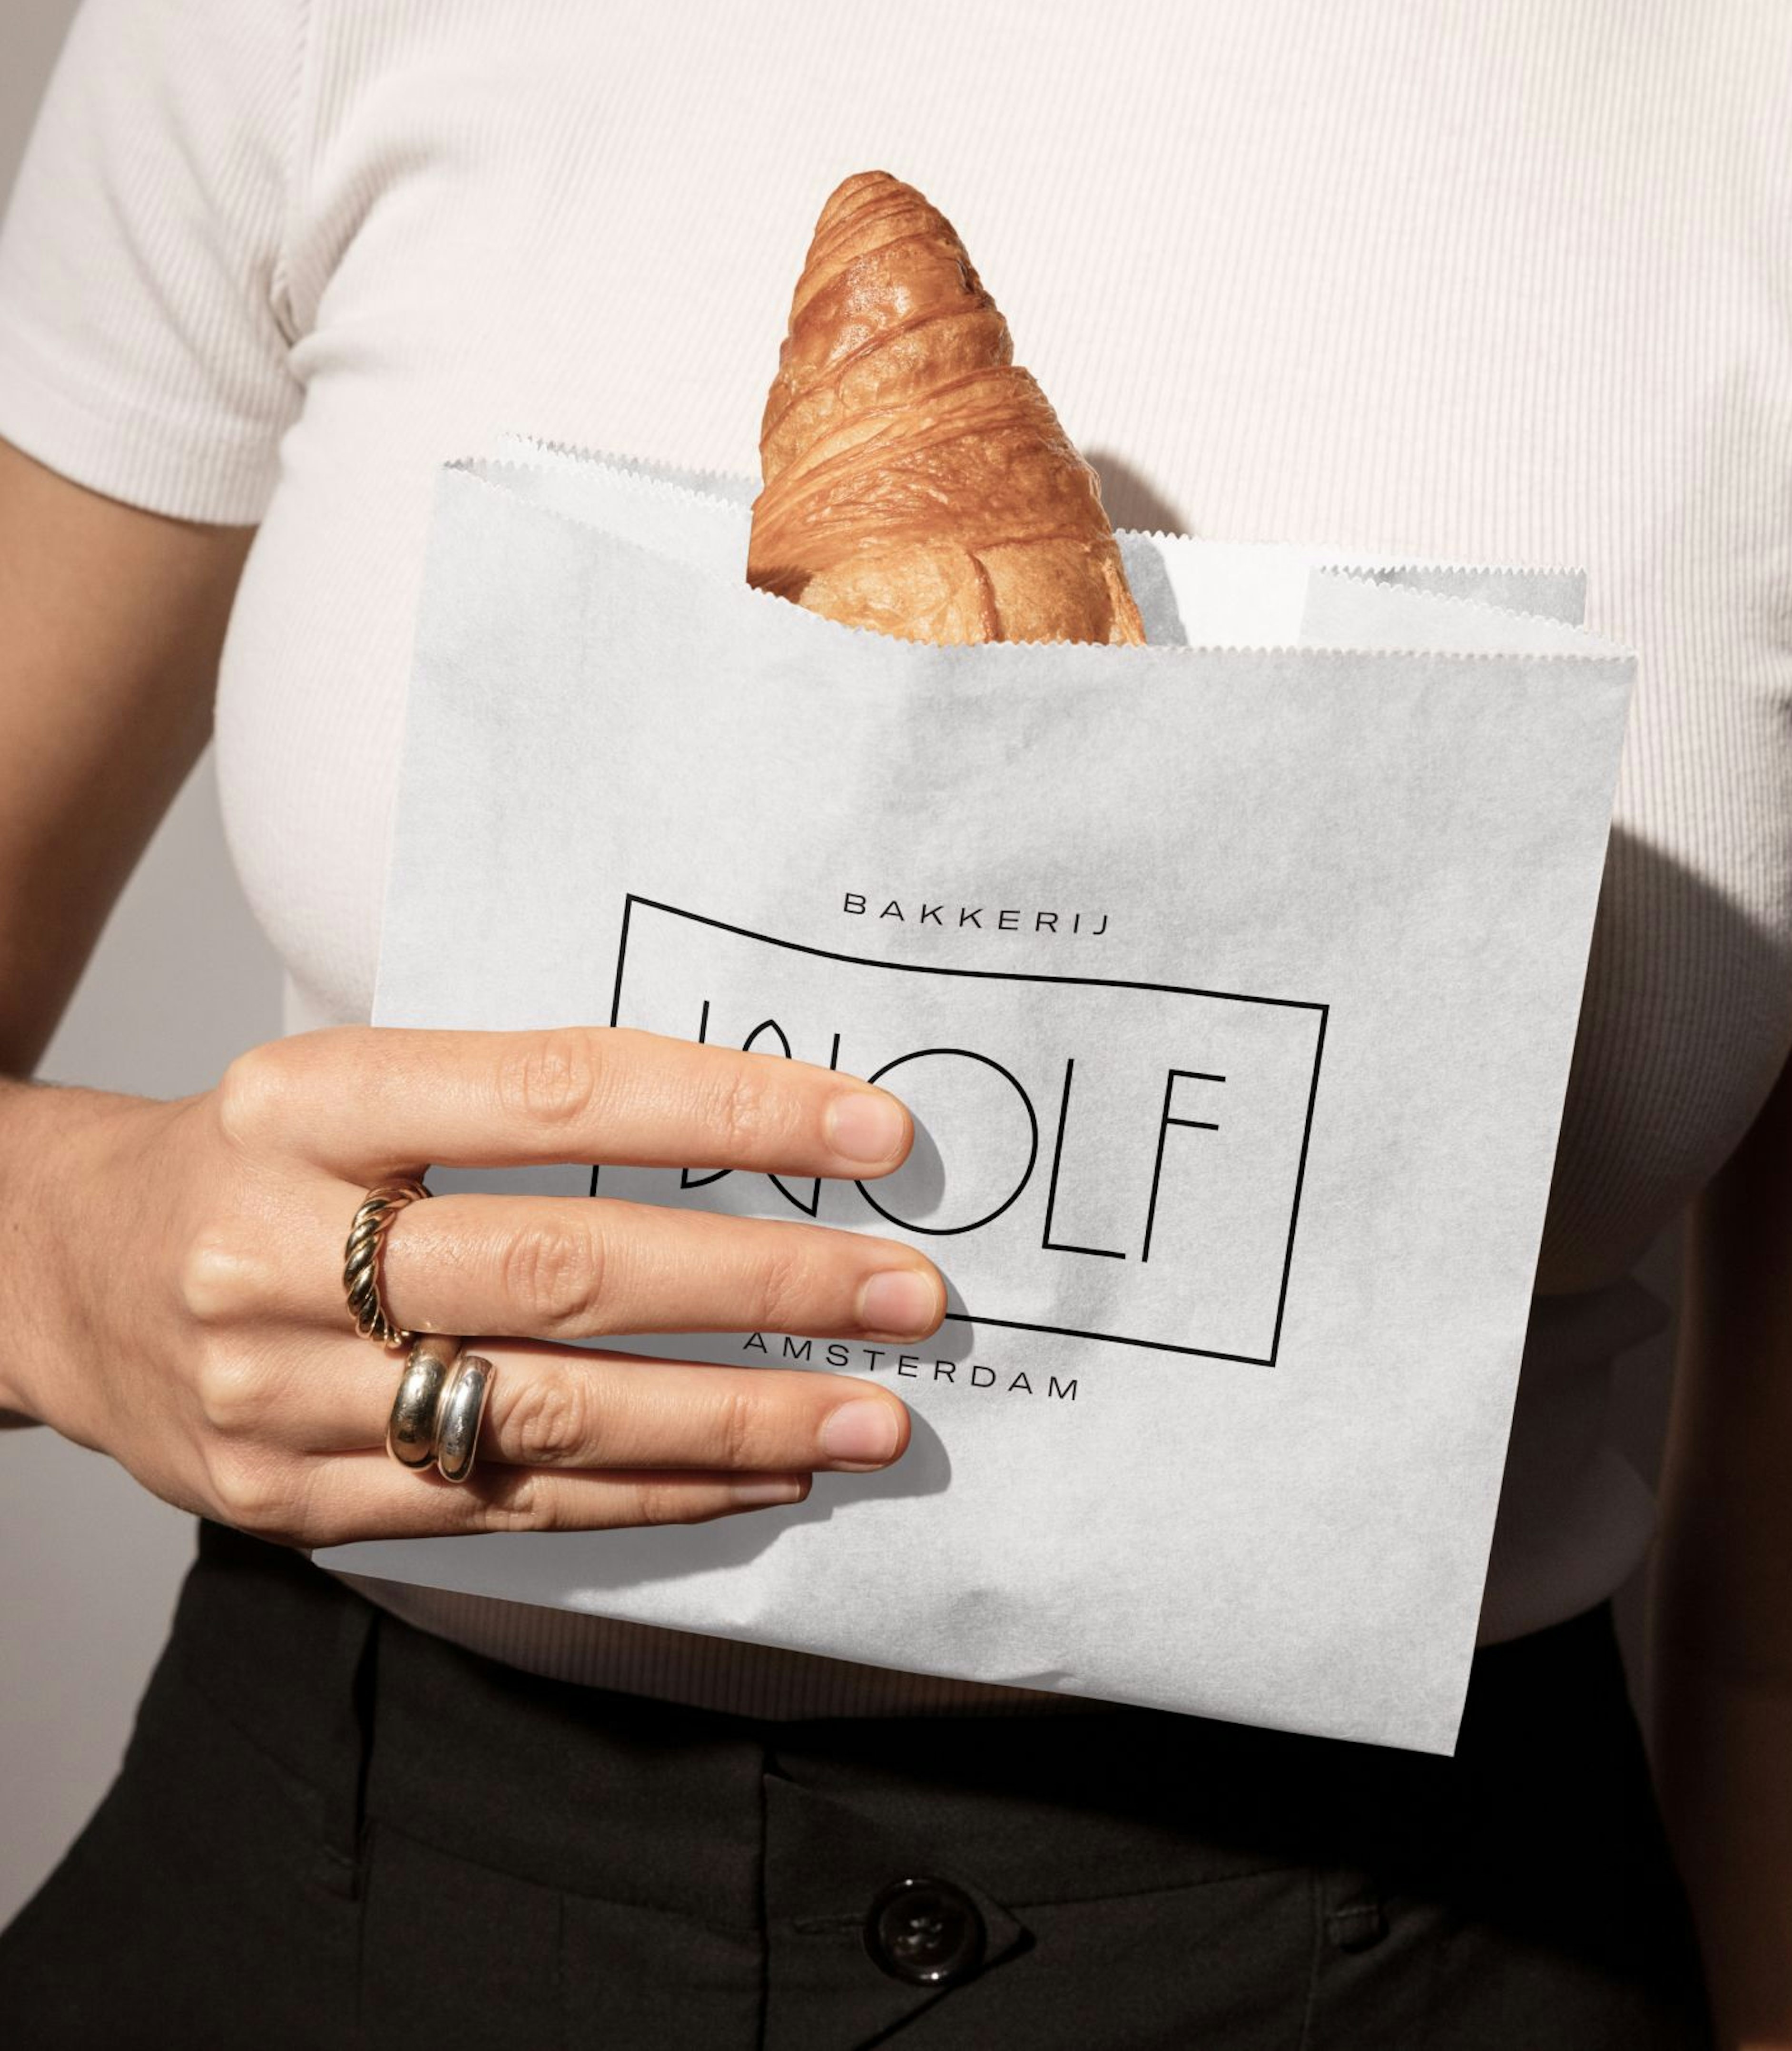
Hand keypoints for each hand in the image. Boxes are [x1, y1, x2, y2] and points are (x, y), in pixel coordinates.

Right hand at [1, 1025, 943, 1545]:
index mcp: (306, 1103)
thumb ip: (513, 1109)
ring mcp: (281, 1395)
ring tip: (871, 1413)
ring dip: (736, 1417)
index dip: (724, 1113)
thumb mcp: (347, 1086)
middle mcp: (280, 1249)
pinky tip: (760, 1474)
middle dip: (762, 1284)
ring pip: (550, 1413)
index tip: (866, 1131)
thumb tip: (748, 1137)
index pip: (553, 1093)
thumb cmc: (248, 1161)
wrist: (57, 1271)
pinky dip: (654, 1492)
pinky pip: (508, 1504)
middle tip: (905, 1293)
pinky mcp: (294, 1505)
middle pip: (565, 1270)